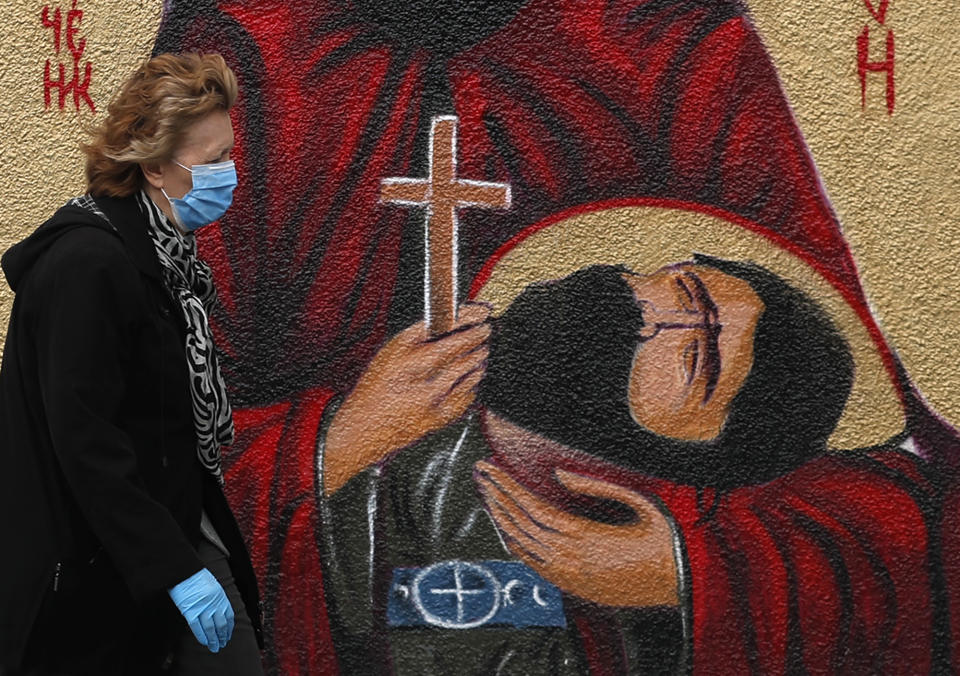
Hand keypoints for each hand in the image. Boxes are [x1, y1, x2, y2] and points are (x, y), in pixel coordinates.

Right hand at [167, 568, 234, 652]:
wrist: (185, 571)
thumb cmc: (197, 576)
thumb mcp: (213, 586)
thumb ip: (216, 598)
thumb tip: (217, 610)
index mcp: (221, 597)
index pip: (229, 616)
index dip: (229, 628)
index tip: (228, 635)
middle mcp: (214, 604)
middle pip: (221, 625)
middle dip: (222, 636)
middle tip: (222, 644)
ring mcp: (203, 609)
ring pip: (211, 629)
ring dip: (213, 640)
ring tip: (214, 647)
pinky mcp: (190, 612)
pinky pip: (197, 628)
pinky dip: (201, 636)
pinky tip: (204, 642)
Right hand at [324, 303, 490, 494]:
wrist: (363, 430)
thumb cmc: (376, 389)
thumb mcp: (388, 354)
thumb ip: (418, 337)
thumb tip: (453, 320)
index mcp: (402, 354)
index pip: (442, 328)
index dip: (467, 318)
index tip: (480, 313)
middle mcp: (417, 375)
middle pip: (460, 348)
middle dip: (477, 337)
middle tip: (484, 330)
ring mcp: (431, 398)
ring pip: (469, 371)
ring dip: (478, 358)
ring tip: (480, 352)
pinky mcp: (440, 417)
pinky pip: (468, 395)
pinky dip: (472, 384)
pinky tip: (470, 379)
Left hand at [475, 461, 678, 606]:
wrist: (684, 584)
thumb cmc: (666, 540)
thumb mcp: (640, 503)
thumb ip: (598, 486)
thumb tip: (559, 475)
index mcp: (586, 536)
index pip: (533, 508)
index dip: (507, 486)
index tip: (490, 467)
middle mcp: (571, 559)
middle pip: (520, 524)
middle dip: (496, 495)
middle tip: (479, 472)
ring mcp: (570, 576)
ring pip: (522, 546)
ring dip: (501, 518)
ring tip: (486, 494)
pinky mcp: (574, 587)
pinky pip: (533, 565)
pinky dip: (514, 544)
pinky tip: (507, 528)